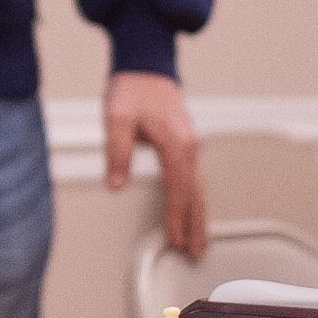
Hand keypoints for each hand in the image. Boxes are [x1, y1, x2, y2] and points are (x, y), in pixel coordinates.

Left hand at [103, 71, 204, 257]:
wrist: (146, 65)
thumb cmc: (132, 89)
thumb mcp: (117, 118)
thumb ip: (117, 152)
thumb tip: (115, 184)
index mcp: (174, 143)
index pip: (177, 190)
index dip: (176, 218)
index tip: (175, 240)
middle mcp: (188, 146)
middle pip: (195, 194)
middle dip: (195, 225)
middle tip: (196, 252)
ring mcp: (190, 144)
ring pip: (199, 187)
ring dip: (200, 215)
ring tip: (201, 241)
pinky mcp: (185, 142)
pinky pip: (195, 177)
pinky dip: (197, 198)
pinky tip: (196, 210)